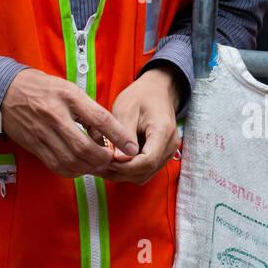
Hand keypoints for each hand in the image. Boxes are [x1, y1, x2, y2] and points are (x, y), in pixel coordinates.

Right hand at [1, 67, 137, 177]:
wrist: (7, 92)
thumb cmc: (44, 90)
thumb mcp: (71, 90)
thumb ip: (91, 111)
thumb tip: (109, 136)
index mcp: (68, 97)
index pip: (100, 119)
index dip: (119, 136)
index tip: (133, 148)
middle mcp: (55, 117)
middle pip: (84, 147)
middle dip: (103, 158)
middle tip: (112, 158)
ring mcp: (43, 134)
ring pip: (71, 161)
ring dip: (90, 167)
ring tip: (98, 163)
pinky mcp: (35, 147)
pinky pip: (58, 166)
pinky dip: (74, 171)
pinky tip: (81, 166)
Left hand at [100, 67, 182, 184]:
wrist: (156, 91)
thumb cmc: (140, 97)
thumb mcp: (126, 110)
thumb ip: (123, 135)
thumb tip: (118, 160)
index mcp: (163, 132)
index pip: (147, 161)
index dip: (125, 166)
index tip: (105, 161)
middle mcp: (169, 146)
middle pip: (145, 172)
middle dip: (120, 172)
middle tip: (97, 165)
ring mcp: (167, 153)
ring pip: (144, 175)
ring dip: (122, 174)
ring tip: (102, 163)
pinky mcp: (160, 156)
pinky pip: (144, 171)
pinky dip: (128, 170)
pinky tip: (113, 162)